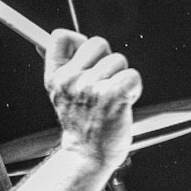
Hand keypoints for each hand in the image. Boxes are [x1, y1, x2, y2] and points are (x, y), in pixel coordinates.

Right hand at [44, 29, 141, 169]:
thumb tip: (56, 35)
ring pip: (118, 60)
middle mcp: (71, 81)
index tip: (87, 60)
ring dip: (121, 77)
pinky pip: (132, 75)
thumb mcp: (60, 93)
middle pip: (98, 43)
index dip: (79, 42)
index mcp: (56, 77)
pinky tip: (126, 100)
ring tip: (113, 98)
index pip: (61, 37)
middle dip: (106, 60)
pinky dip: (134, 87)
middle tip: (103, 85)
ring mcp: (91, 88)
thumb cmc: (81, 122)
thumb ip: (59, 63)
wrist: (89, 156)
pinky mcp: (113, 96)